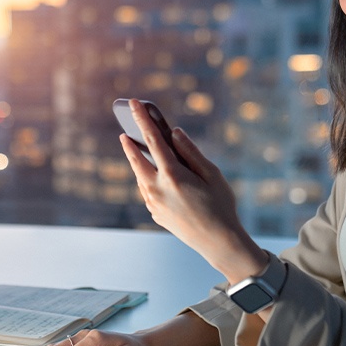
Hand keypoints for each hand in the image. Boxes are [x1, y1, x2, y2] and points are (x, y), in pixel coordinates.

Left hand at [120, 99, 267, 283]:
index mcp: (172, 175)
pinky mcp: (155, 214)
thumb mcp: (212, 174)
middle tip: (124, 128)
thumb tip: (174, 133)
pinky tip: (151, 173)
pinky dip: (147, 178)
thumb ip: (190, 151)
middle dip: (130, 141)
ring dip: (137, 160)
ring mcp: (153, 204)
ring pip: (140, 176)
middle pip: (136, 158)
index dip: (143, 119)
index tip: (134, 103)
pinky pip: (147, 190)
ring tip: (136, 147)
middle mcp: (157, 189)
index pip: (152, 140)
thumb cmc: (221, 205)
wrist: (218, 242)